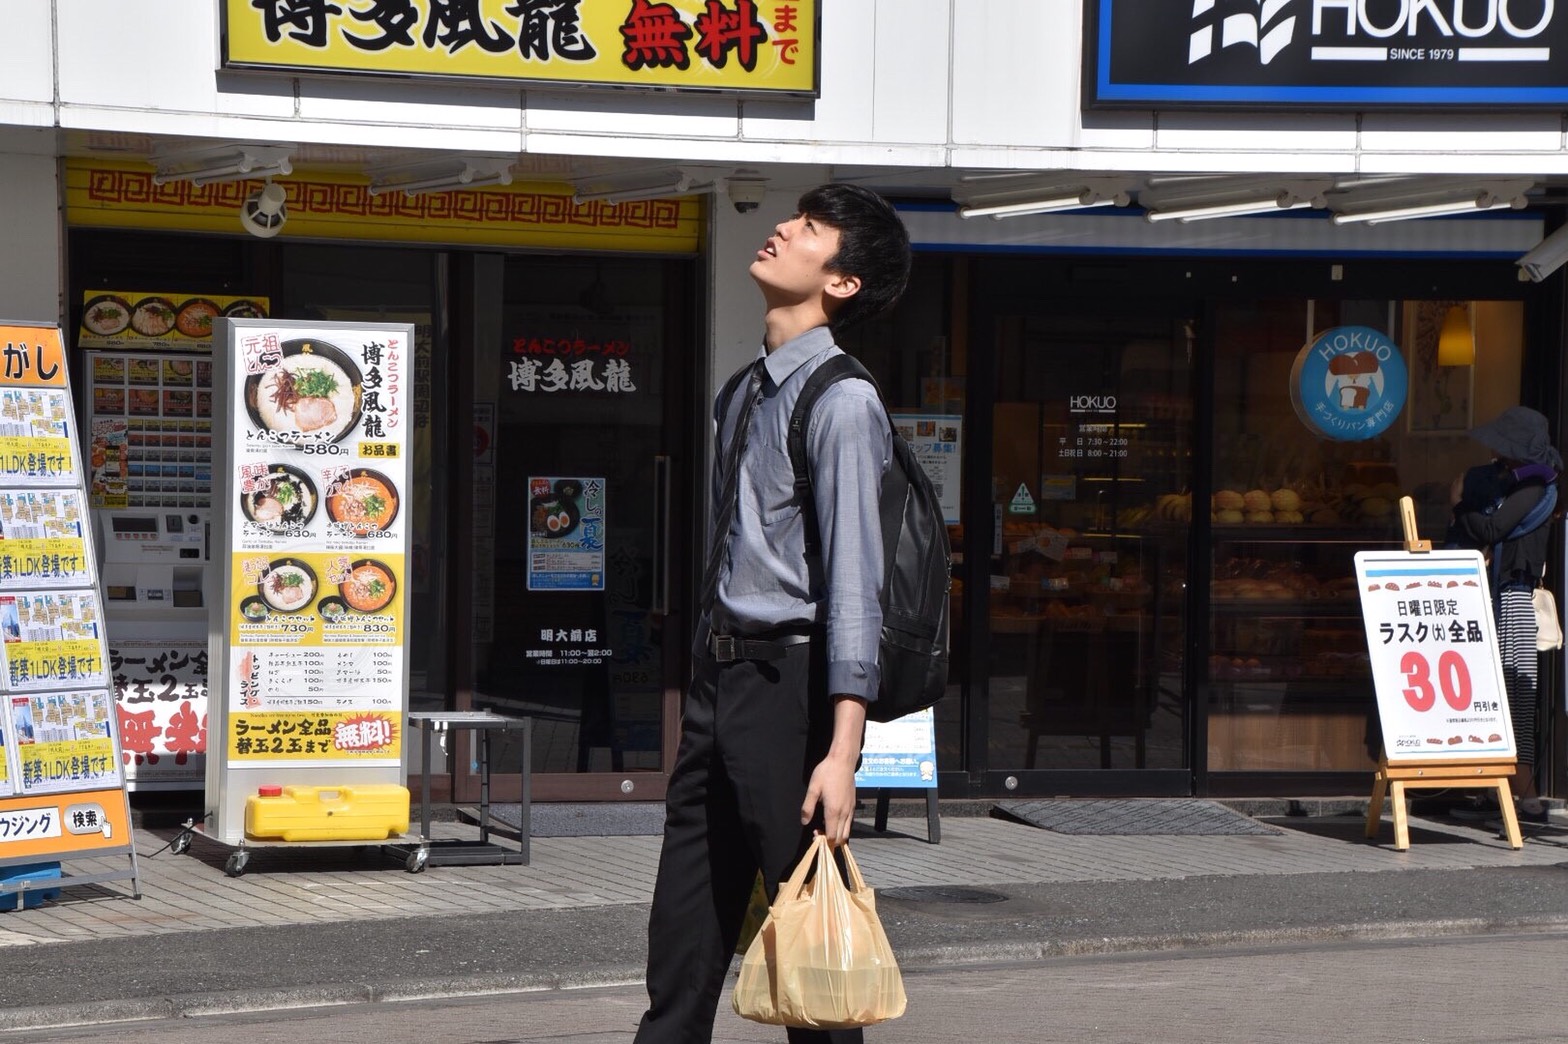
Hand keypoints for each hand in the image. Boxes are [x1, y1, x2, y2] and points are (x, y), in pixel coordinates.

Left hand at [799, 694, 866, 845]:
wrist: (843, 761)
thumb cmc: (827, 773)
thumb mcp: (813, 788)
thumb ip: (808, 807)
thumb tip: (804, 822)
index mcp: (834, 811)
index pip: (831, 837)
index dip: (822, 840)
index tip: (814, 833)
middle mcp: (844, 813)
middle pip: (840, 839)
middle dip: (829, 841)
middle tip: (818, 832)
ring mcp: (850, 810)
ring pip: (846, 833)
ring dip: (836, 835)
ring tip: (825, 827)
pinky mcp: (853, 806)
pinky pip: (849, 824)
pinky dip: (841, 828)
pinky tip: (832, 819)